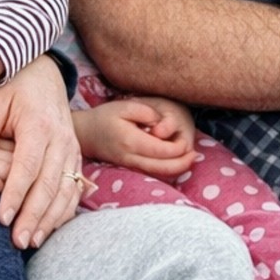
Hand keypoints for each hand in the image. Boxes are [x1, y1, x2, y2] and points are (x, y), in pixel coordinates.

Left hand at [0, 53, 82, 248]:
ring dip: (50, 220)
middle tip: (17, 241)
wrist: (45, 76)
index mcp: (38, 126)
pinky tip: (48, 229)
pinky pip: (74, 190)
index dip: (15, 194)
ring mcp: (72, 150)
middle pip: (49, 185)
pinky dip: (63, 212)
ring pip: (65, 191)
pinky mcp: (76, 157)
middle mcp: (60, 140)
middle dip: (33, 216)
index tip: (1, 218)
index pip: (26, 167)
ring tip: (31, 242)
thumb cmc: (14, 89)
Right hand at [75, 96, 198, 177]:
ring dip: (176, 169)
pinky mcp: (129, 168)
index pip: (161, 150)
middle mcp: (130, 157)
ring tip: (190, 159)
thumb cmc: (105, 117)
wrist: (85, 134)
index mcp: (130, 141)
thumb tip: (162, 125)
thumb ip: (146, 113)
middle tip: (195, 155)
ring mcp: (129, 165)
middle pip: (162, 168)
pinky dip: (166, 170)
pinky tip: (176, 163)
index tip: (187, 143)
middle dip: (182, 164)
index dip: (178, 149)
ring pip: (157, 174)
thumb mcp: (125, 106)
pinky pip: (151, 173)